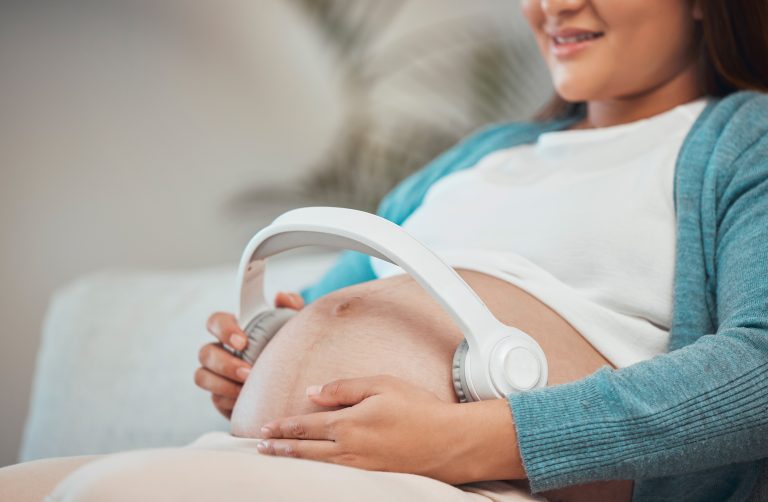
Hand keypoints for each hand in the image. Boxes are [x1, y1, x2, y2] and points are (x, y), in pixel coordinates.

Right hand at [195, 291, 304, 418]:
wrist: (291, 382)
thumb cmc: (287, 347)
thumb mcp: (293, 325)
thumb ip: (291, 306)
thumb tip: (282, 297)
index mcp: (234, 329)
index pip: (215, 321)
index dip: (223, 330)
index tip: (242, 342)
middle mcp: (220, 350)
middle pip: (205, 352)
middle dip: (224, 363)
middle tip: (248, 371)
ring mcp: (217, 374)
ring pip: (202, 376)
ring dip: (222, 383)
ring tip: (247, 388)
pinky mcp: (220, 396)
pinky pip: (215, 399)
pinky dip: (229, 399)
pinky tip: (247, 400)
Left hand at [258, 375, 524, 483]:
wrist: (449, 442)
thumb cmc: (419, 408)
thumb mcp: (381, 384)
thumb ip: (344, 388)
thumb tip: (313, 392)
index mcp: (348, 423)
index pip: (305, 425)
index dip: (283, 426)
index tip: (265, 428)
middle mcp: (348, 449)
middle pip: (304, 449)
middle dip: (280, 447)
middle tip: (260, 448)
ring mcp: (359, 467)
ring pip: (316, 465)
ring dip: (293, 460)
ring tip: (277, 458)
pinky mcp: (372, 477)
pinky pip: (334, 474)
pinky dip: (316, 471)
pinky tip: (312, 469)